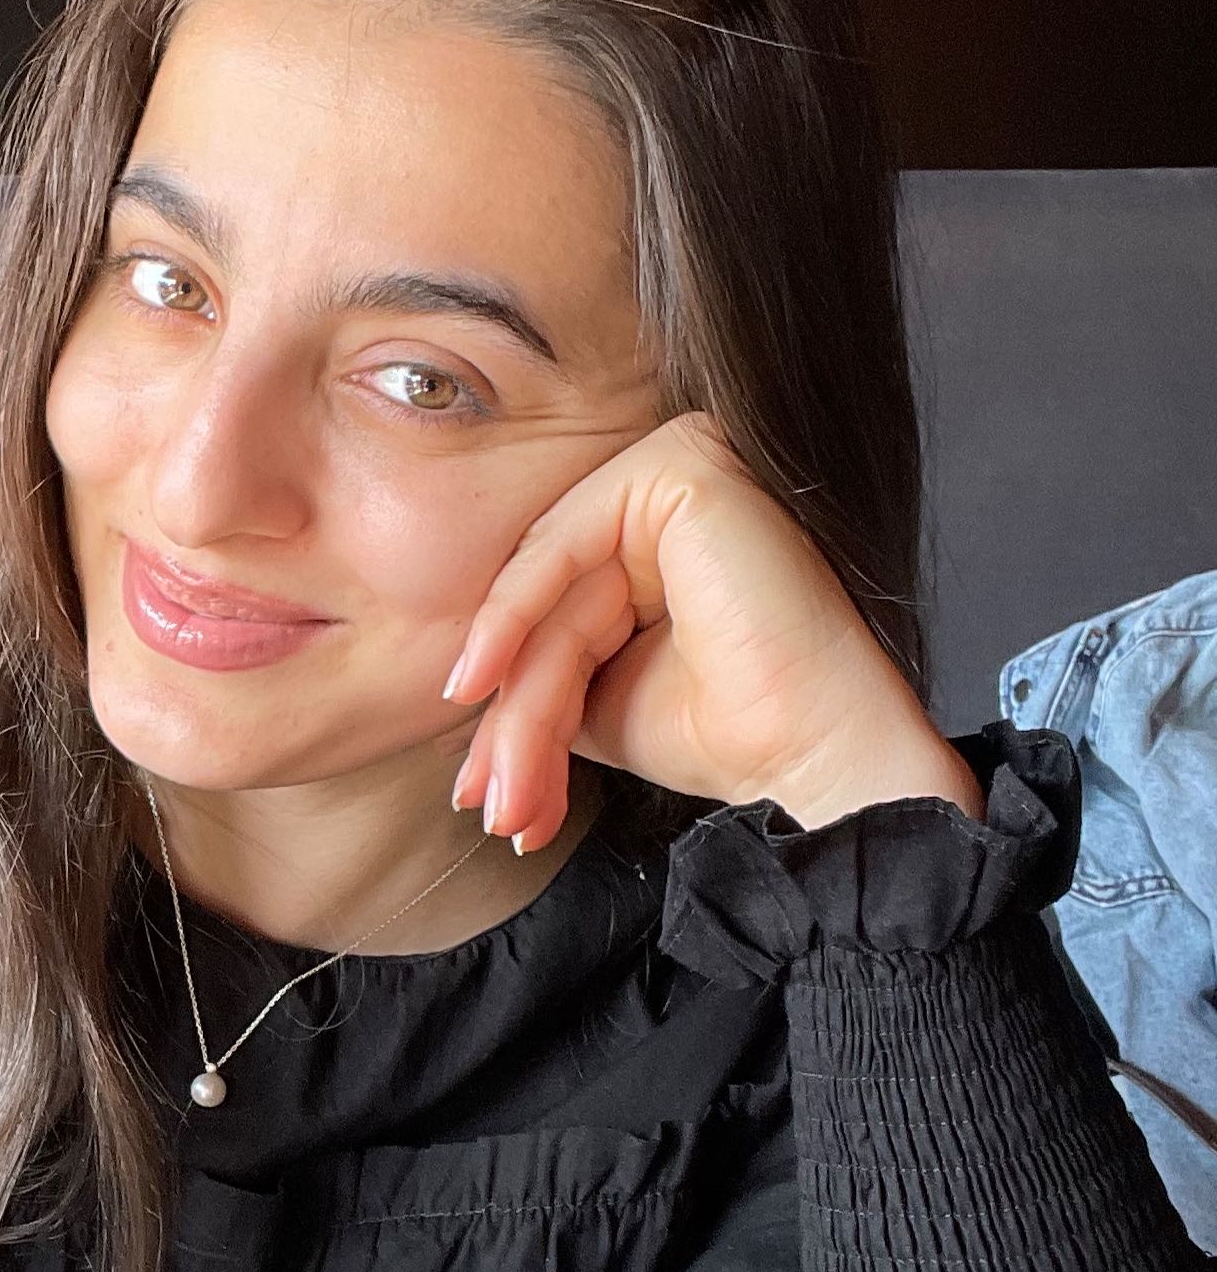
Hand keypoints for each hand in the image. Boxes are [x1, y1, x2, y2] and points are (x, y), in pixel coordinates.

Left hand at [442, 411, 984, 852]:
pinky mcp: (681, 466)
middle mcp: (669, 498)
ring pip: (550, 588)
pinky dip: (515, 616)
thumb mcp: (599, 701)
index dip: (507, 705)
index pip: (555, 615)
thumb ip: (536, 671)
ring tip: (499, 789)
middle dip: (511, 718)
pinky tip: (482, 681)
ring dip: (515, 699)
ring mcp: (678, 470)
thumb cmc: (726, 732)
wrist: (812, 753)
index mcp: (658, 542)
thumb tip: (457, 689)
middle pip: (549, 606)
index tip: (476, 792)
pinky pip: (565, 542)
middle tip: (489, 804)